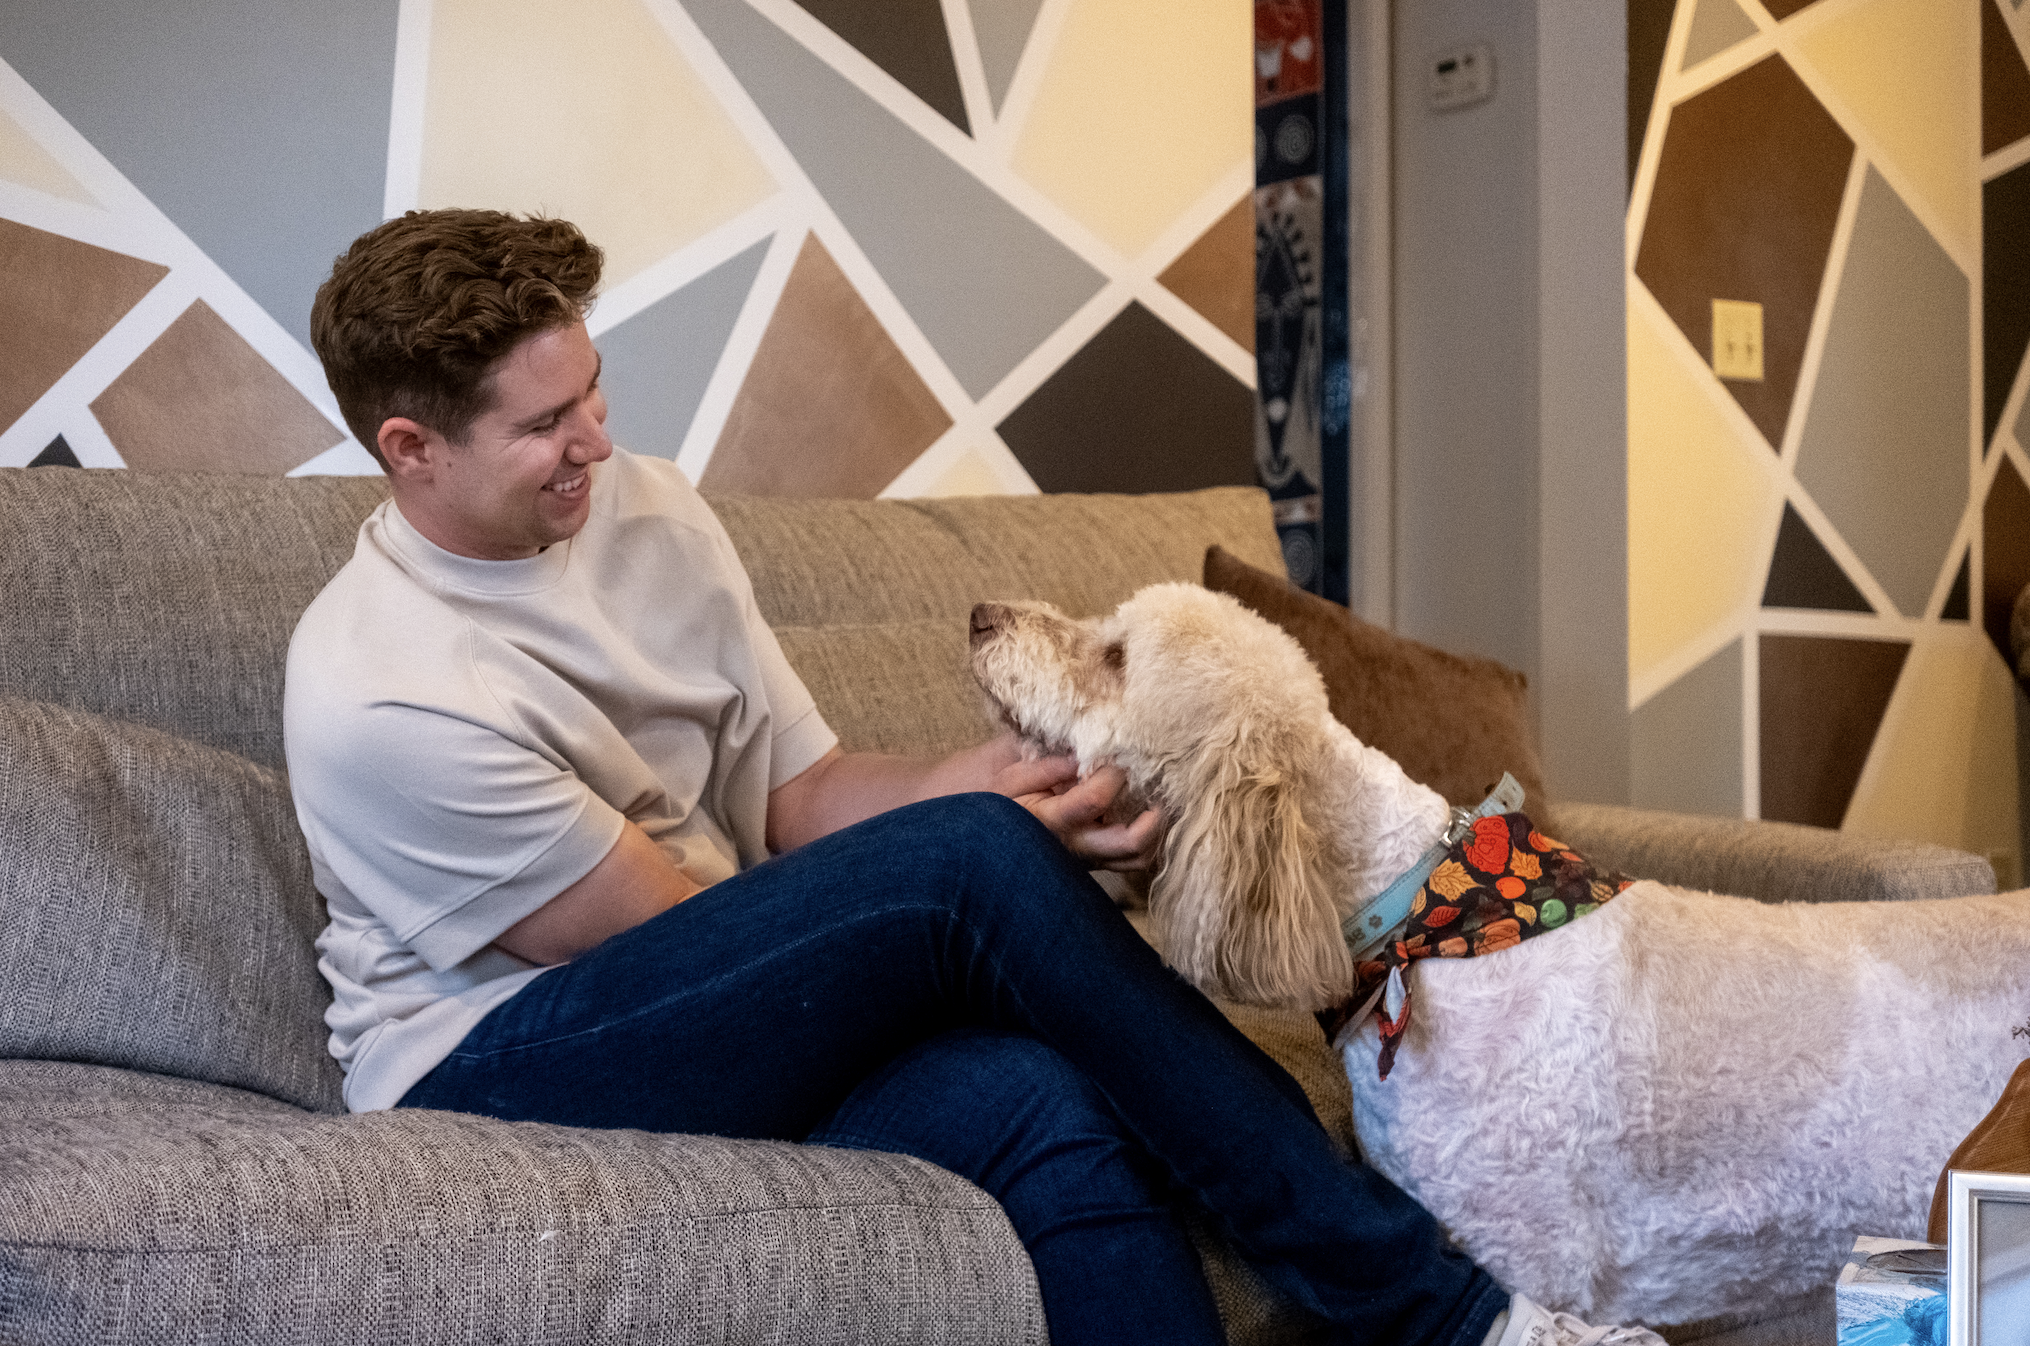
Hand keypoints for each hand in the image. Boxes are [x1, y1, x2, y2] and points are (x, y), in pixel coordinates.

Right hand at [993, 749, 1163, 872]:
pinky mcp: (1098, 863)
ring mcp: (1090, 859)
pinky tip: (1146, 813)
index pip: (1095, 799)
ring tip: (1156, 800)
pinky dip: (1149, 839)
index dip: (1114, 773)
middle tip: (1159, 786)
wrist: (996, 838)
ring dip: (1156, 830)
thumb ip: (1048, 764)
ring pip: (1138, 857)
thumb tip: (1083, 752)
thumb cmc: (1004, 801)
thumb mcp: (1013, 776)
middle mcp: (1077, 846)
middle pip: (1130, 843)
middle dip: (1152, 813)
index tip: (1120, 753)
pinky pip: (1133, 859)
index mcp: (1053, 820)